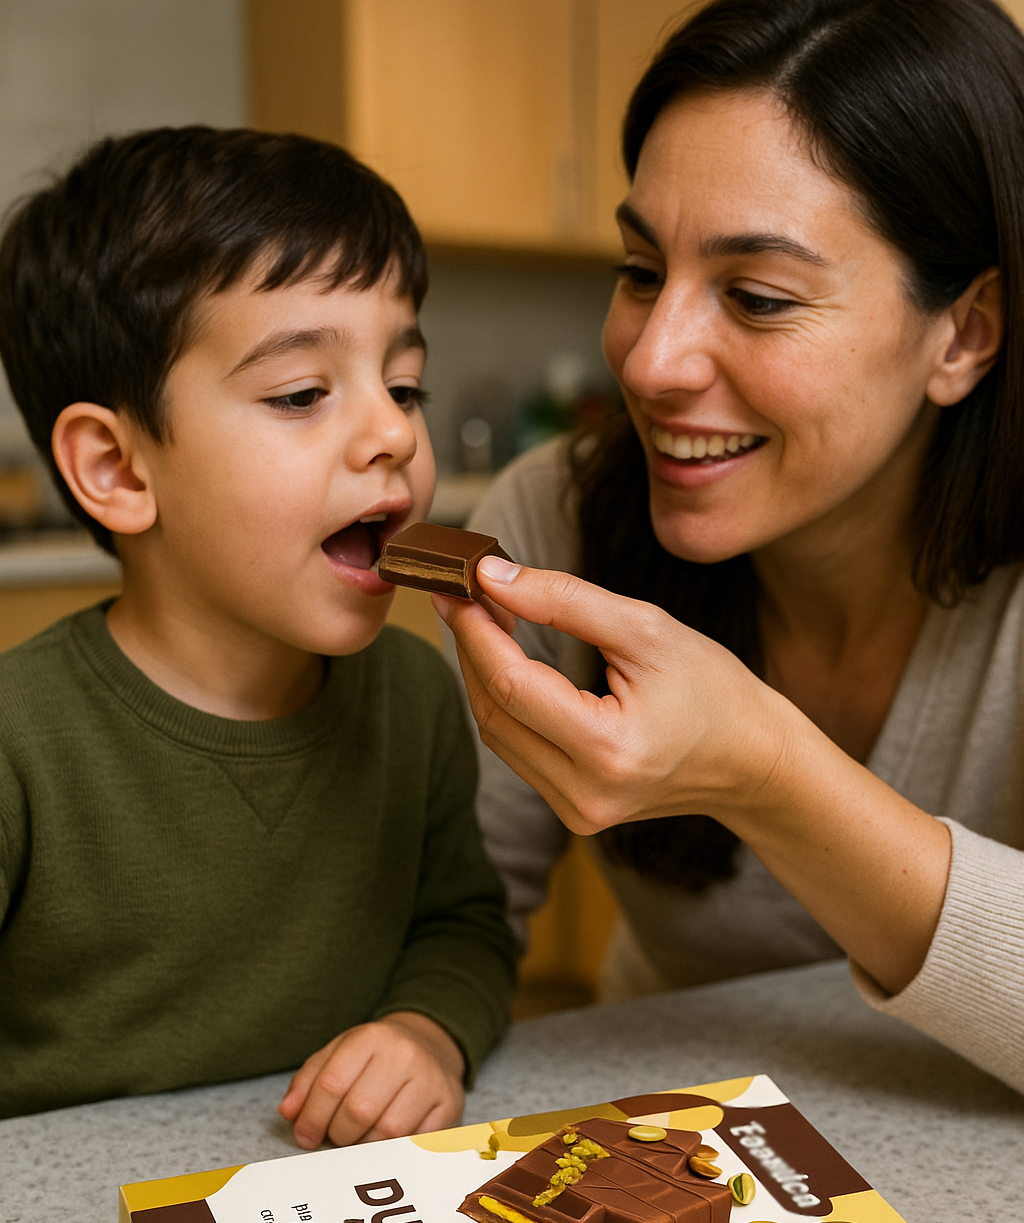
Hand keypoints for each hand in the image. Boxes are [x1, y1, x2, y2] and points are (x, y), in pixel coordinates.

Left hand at [278, 1011, 464, 1148]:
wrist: (428, 1043)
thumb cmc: (376, 1055)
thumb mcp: (339, 1053)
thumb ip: (309, 1080)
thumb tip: (288, 1112)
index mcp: (371, 1036)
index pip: (331, 1084)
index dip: (311, 1117)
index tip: (305, 1135)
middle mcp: (404, 1053)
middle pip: (358, 1111)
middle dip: (338, 1134)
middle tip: (335, 1136)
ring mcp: (430, 1078)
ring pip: (387, 1131)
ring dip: (365, 1144)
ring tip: (359, 1136)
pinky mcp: (448, 1103)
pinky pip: (414, 1142)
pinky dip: (393, 1149)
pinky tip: (384, 1139)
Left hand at [433, 556, 787, 832]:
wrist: (752, 759)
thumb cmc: (712, 688)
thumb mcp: (646, 629)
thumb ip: (564, 600)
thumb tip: (491, 576)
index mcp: (609, 750)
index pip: (511, 685)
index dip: (476, 632)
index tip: (457, 586)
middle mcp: (585, 794)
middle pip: (493, 712)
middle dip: (473, 648)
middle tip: (467, 594)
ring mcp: (576, 812)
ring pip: (496, 734)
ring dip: (484, 675)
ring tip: (488, 619)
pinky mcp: (573, 812)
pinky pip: (517, 751)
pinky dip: (506, 703)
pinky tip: (510, 662)